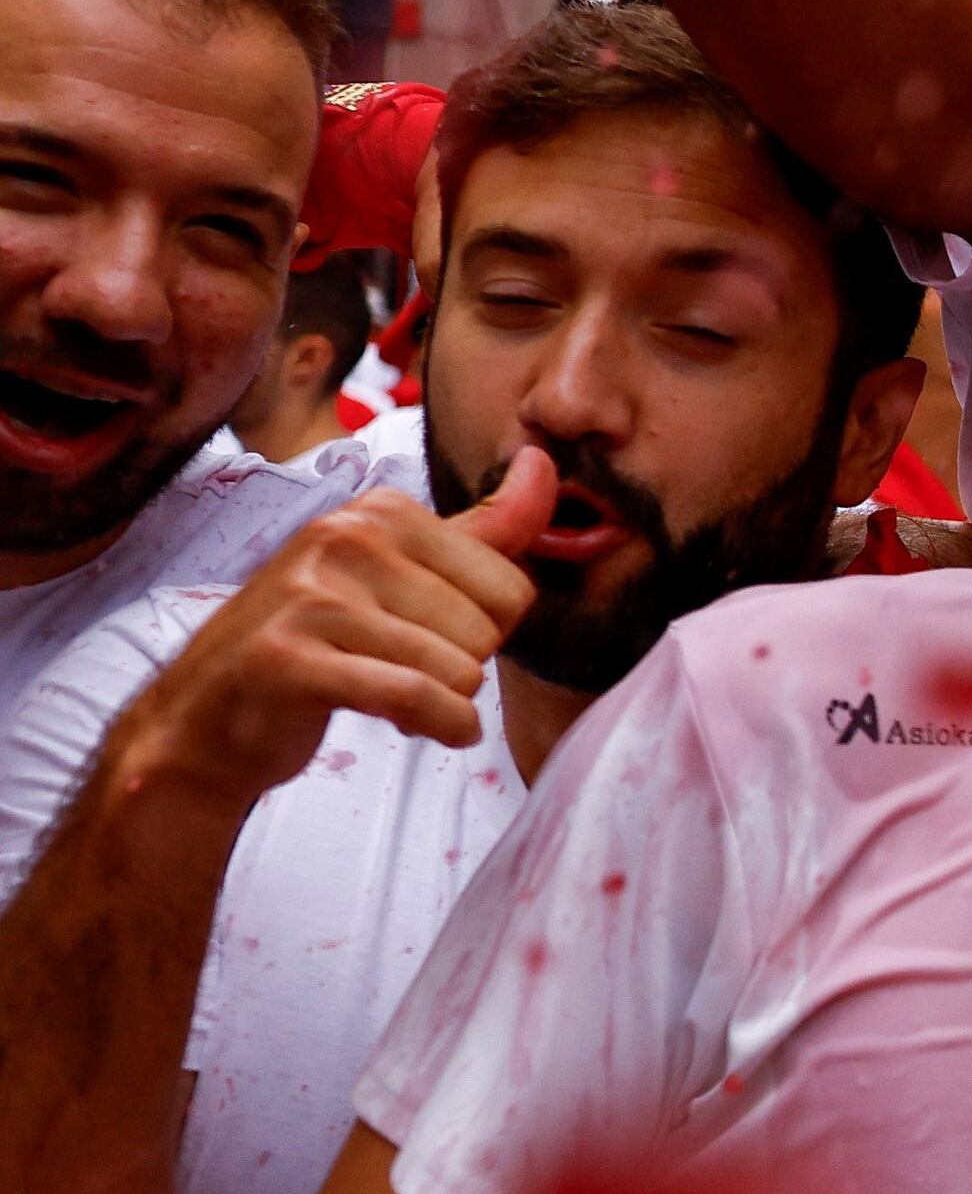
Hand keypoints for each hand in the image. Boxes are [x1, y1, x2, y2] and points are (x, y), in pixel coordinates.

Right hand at [103, 450, 548, 805]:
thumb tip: (543, 462)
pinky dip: (441, 726)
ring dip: (443, 705)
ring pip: (457, 669)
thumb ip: (485, 530)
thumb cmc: (319, 645)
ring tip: (391, 697)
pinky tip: (429, 731)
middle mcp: (343, 538)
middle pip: (488, 631)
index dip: (483, 632)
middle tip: (399, 670)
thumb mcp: (404, 575)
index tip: (428, 636)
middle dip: (459, 668)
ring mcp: (310, 595)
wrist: (205, 718)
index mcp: (379, 511)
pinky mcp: (288, 658)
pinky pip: (414, 696)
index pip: (510, 588)